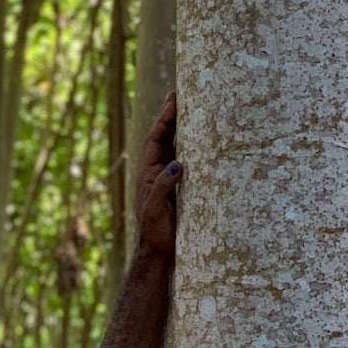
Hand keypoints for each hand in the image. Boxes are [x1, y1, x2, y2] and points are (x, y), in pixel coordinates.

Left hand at [137, 92, 180, 256]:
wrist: (158, 252)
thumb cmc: (155, 232)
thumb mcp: (156, 209)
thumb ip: (163, 186)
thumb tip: (177, 164)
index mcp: (148, 173)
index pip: (156, 139)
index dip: (164, 119)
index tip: (174, 99)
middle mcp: (156, 171)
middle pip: (164, 137)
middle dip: (172, 116)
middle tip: (181, 94)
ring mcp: (167, 179)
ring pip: (173, 147)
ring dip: (181, 128)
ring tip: (190, 108)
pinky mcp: (178, 188)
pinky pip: (183, 162)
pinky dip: (189, 147)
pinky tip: (199, 139)